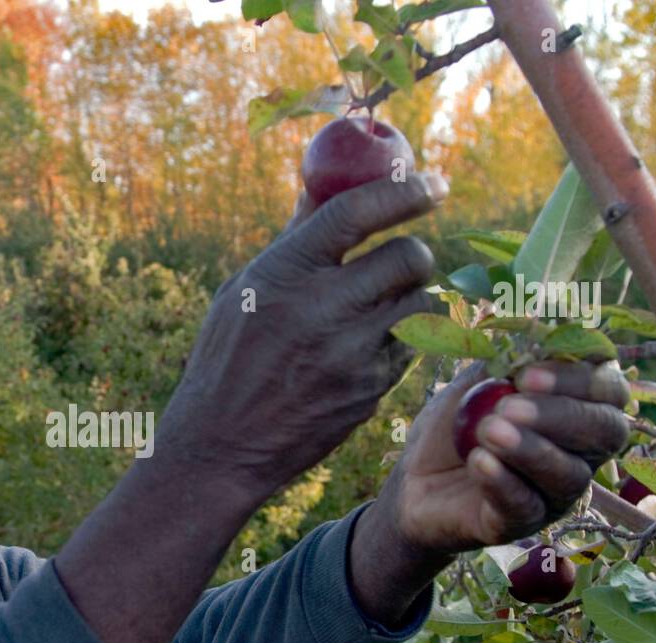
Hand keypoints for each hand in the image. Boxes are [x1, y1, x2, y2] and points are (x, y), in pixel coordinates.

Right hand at [154, 171, 449, 498]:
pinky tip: (366, 348)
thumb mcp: (243, 291)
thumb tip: (321, 185)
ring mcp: (349, 354)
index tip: (434, 182)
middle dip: (413, 254)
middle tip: (400, 261)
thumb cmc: (227, 359)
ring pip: (421, 302)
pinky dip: (399, 340)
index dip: (404, 190)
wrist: (221, 446)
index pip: (358, 211)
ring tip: (381, 308)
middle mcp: (320, 308)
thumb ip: (292, 241)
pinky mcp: (369, 390)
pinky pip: (409, 348)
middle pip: (407, 256)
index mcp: (283, 273)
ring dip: (412, 298)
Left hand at [378, 359, 631, 554]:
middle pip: (605, 432)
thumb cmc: (455, 425)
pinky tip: (479, 462)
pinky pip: (526, 506)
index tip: (526, 374)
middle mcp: (580, 453)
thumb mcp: (475, 383)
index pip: (609, 390)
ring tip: (487, 432)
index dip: (578, 379)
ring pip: (569, 475)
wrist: (413, 478)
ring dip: (530, 450)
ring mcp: (554, 493)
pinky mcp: (521, 524)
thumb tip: (535, 320)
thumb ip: (506, 357)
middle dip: (560, 415)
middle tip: (509, 406)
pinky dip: (504, 482)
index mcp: (577, 409)